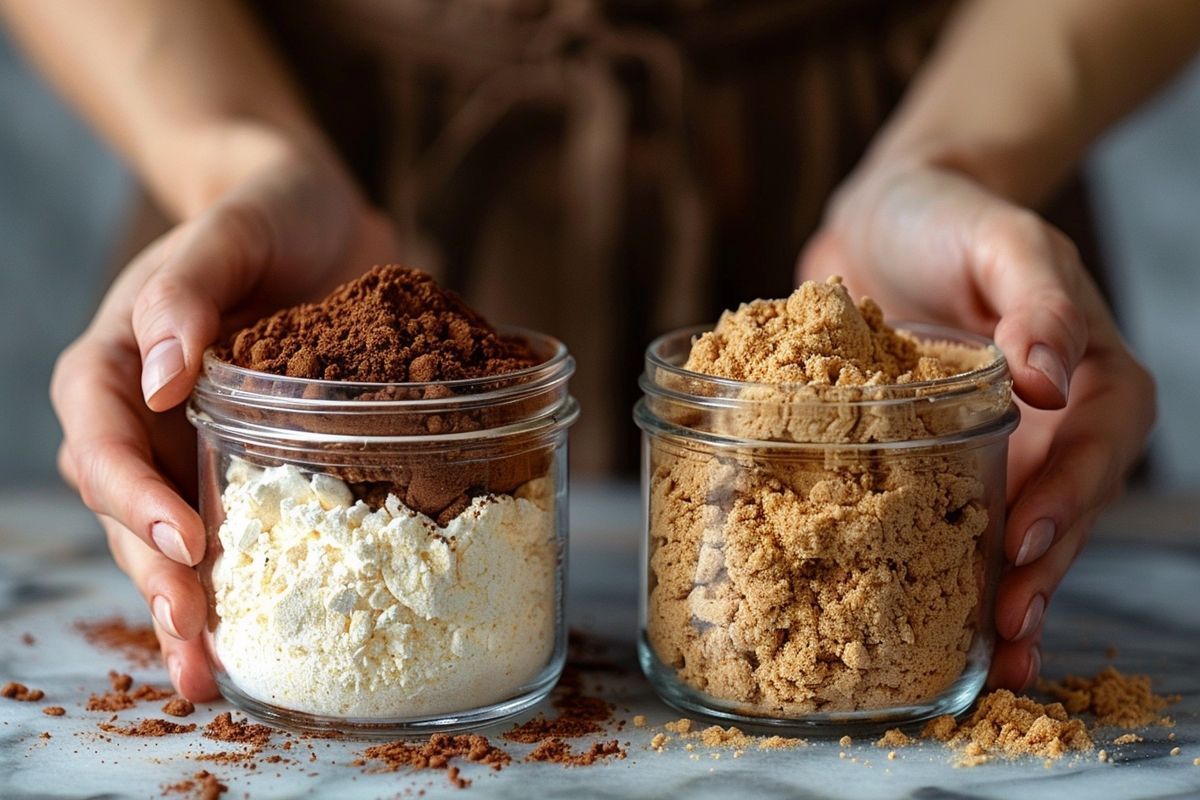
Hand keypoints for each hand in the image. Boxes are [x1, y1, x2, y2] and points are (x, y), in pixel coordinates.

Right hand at [50, 134, 395, 699]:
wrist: (320, 219)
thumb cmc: (271, 211)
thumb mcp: (235, 227)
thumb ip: (192, 286)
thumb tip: (160, 371)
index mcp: (119, 363)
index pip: (105, 441)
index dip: (135, 498)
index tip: (187, 541)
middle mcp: (147, 419)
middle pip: (129, 512)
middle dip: (158, 577)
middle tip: (197, 635)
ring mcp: (196, 449)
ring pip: (174, 539)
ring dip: (190, 607)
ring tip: (212, 673)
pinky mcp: (252, 465)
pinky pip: (241, 530)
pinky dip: (249, 584)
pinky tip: (263, 641)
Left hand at [798, 164, 1154, 690]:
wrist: (883, 220)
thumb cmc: (950, 218)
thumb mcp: (1004, 241)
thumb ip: (1038, 304)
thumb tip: (1056, 380)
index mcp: (1089, 374)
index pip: (1092, 451)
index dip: (1065, 502)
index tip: (1025, 544)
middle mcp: (1053, 425)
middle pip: (1063, 512)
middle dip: (1040, 574)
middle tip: (1007, 628)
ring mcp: (999, 451)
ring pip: (1017, 536)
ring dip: (1005, 597)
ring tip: (983, 658)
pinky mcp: (941, 461)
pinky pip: (953, 524)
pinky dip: (948, 575)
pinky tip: (934, 627)